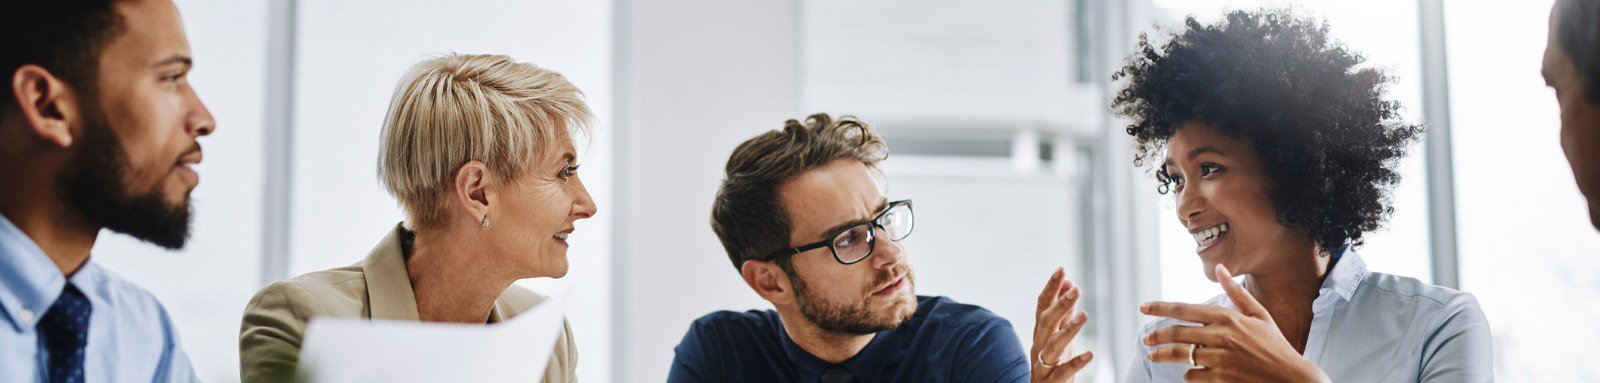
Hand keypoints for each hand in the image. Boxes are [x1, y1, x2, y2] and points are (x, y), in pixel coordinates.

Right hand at [1030, 267, 1091, 382]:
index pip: (1042, 305)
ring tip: (1084, 315)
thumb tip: (1069, 285)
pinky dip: (1076, 362)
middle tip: (1076, 288)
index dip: (1051, 287)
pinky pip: (1063, 371)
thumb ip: (1063, 313)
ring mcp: (1043, 363)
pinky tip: (1090, 354)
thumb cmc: (1052, 362)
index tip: (1062, 270)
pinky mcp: (1052, 381)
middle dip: (1060, 304)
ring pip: (1053, 345)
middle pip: (1046, 321)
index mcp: (1040, 332)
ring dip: (1068, 329)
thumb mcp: (1057, 335)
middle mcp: (1038, 344)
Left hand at [1139, 264, 1330, 382]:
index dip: (1160, 308)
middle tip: (1146, 339)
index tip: (1143, 307)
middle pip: (1177, 333)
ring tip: (1153, 356)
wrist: (1291, 377)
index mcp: (1227, 317)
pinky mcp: (1220, 379)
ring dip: (1163, 355)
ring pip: (1180, 355)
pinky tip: (1189, 373)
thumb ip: (1236, 292)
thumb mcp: (1259, 314)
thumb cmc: (1274, 344)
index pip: (1184, 309)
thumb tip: (1220, 267)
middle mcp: (1221, 336)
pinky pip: (1193, 375)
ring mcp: (1220, 358)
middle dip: (1157, 336)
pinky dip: (1189, 374)